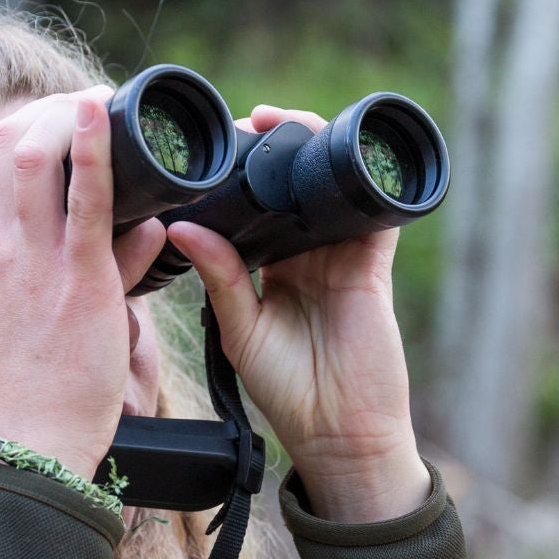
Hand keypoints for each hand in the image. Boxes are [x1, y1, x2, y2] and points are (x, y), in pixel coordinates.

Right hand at [0, 87, 170, 478]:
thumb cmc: (39, 384)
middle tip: (87, 106)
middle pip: (1, 140)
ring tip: (101, 104)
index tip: (52, 120)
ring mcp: (32, 260)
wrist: (33, 441)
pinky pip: (85, 198)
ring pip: (32, 152)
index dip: (13, 123)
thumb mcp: (40, 311)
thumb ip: (94, 261)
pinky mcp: (77, 278)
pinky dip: (95, 147)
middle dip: (43, 108)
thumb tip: (146, 226)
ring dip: (67, 115)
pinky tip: (103, 111)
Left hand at [164, 104, 432, 523]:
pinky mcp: (373, 265)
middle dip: (272, 149)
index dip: (236, 176)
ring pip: (330, 186)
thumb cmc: (289, 392)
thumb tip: (184, 225)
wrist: (341, 436)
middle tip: (245, 122)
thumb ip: (221, 277)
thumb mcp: (242, 330)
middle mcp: (307, 254)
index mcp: (271, 267)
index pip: (254, 207)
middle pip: (293, 185)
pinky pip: (374, 210)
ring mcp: (342, 255)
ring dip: (310, 148)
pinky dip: (363, 178)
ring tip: (278, 122)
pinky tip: (342, 147)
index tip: (208, 150)